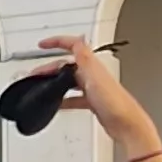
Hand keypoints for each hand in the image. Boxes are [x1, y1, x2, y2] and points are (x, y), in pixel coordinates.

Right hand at [35, 36, 160, 157]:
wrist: (125, 123)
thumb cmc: (114, 102)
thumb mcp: (94, 76)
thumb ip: (84, 57)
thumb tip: (78, 39)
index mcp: (92, 66)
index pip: (73, 46)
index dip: (57, 42)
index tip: (43, 44)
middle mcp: (92, 74)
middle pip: (66, 66)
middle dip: (49, 67)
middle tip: (35, 74)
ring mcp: (92, 88)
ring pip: (68, 81)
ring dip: (54, 82)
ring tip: (42, 87)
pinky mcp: (92, 102)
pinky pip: (73, 97)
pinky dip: (63, 98)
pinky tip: (58, 103)